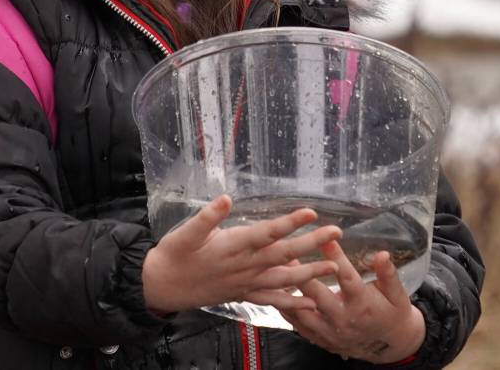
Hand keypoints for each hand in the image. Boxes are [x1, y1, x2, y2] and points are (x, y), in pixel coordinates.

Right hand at [142, 195, 340, 313]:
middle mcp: (244, 266)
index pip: (267, 232)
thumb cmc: (175, 254)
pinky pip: (272, 300)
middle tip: (336, 232)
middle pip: (283, 254)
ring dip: (310, 273)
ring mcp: (246, 283)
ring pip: (283, 279)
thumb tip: (225, 198)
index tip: (311, 212)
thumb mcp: (185, 232)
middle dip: (311, 243)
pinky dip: (292, 302)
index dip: (289, 222)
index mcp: (232, 246)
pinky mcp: (244, 294)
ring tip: (334, 266)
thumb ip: (207, 216)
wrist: (163, 286)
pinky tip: (311, 301)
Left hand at [280, 241, 425, 363]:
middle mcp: (343, 318)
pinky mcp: (320, 338)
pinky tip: (275, 295)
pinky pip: (298, 325)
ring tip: (275, 272)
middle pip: (317, 295)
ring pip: (303, 312)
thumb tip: (383, 254)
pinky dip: (286, 310)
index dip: (336, 257)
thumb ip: (388, 274)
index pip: (346, 277)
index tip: (325, 239)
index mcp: (362, 303)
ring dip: (287, 293)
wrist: (387, 345)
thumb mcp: (397, 294)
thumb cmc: (391, 312)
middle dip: (301, 274)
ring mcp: (329, 331)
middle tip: (287, 254)